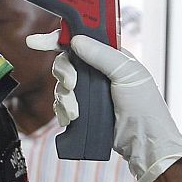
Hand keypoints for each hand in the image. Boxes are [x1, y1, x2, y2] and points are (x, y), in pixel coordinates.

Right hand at [27, 32, 181, 181]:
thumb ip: (101, 54)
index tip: (37, 42)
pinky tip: (71, 119)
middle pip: (66, 63)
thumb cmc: (144, 107)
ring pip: (62, 86)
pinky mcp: (85, 110)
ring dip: (64, 98)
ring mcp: (90, 92)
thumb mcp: (126, 73)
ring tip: (76, 112)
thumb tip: (76, 41)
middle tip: (72, 85)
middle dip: (64, 74)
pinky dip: (63, 111)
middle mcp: (98, 71)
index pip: (81, 40)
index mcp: (111, 56)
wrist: (143, 143)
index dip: (58, 38)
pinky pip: (63, 105)